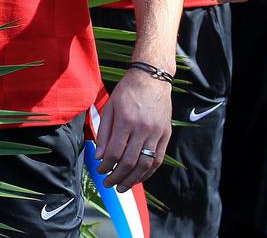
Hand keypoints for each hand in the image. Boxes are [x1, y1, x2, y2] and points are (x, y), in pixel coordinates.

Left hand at [95, 69, 171, 191]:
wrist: (151, 79)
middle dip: (117, 176)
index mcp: (126, 120)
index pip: (115, 152)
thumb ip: (104, 133)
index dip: (106, 165)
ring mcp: (157, 133)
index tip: (100, 171)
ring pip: (145, 163)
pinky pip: (158, 159)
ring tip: (122, 187)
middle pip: (130, 161)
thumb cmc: (126, 92)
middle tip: (108, 184)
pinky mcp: (166, 135)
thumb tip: (100, 156)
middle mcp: (143, 129)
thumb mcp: (110, 107)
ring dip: (133, 179)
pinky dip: (148, 172)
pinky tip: (139, 178)